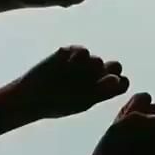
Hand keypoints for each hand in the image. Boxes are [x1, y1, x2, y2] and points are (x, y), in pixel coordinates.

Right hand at [13, 46, 128, 120]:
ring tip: (76, 76)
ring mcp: (82, 64)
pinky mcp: (69, 53)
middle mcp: (95, 75)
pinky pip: (82, 50)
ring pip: (97, 60)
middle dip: (111, 69)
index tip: (111, 86)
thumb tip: (117, 79)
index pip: (122, 82)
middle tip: (100, 76)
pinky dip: (79, 55)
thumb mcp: (83, 101)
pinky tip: (69, 63)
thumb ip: (101, 91)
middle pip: (115, 66)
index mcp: (101, 89)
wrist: (31, 98)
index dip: (120, 82)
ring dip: (90, 67)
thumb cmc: (58, 104)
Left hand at [88, 93, 154, 154]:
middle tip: (138, 134)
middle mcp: (144, 121)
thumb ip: (135, 118)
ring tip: (141, 147)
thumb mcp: (116, 131)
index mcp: (129, 112)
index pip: (144, 98)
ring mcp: (153, 134)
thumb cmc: (107, 153)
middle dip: (152, 120)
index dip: (141, 106)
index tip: (130, 119)